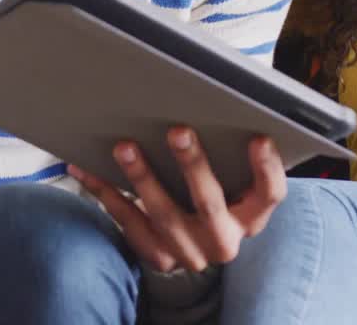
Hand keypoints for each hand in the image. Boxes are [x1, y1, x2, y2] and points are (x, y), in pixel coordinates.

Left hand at [68, 128, 285, 272]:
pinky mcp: (157, 257)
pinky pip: (128, 223)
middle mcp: (223, 240)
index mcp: (251, 217)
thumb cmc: (214, 197)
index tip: (259, 138)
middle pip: (209, 203)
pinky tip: (87, 168)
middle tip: (178, 131)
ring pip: (164, 215)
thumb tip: (204, 99)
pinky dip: (105, 193)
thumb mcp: (232, 184)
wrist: (194, 247)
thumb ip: (229, 154)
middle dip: (193, 165)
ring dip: (142, 178)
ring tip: (125, 146)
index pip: (269, 195)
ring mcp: (189, 252)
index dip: (267, 168)